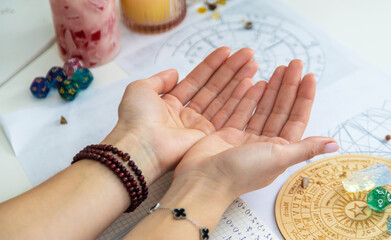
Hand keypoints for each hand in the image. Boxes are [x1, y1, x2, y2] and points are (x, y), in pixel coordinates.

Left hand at [102, 47, 258, 183]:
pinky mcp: (209, 137)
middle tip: (249, 54)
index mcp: (171, 103)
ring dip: (239, 81)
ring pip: (224, 98)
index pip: (197, 79)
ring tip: (254, 64)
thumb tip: (174, 72)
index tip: (227, 51)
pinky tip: (251, 83)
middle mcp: (187, 114)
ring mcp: (199, 126)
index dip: (212, 64)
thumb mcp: (140, 89)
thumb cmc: (136, 119)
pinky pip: (227, 114)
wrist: (140, 146)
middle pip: (214, 87)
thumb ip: (159, 79)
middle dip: (231, 70)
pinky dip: (240, 99)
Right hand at [174, 60, 338, 198]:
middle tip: (293, 64)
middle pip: (280, 109)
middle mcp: (265, 144)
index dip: (304, 97)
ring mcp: (246, 138)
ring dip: (271, 89)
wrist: (205, 179)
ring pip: (262, 108)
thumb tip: (335, 144)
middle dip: (288, 87)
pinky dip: (249, 97)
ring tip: (278, 69)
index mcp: (280, 151)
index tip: (308, 76)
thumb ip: (305, 148)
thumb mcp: (278, 158)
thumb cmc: (242, 172)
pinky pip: (242, 111)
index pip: (296, 118)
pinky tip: (256, 82)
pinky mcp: (228, 134)